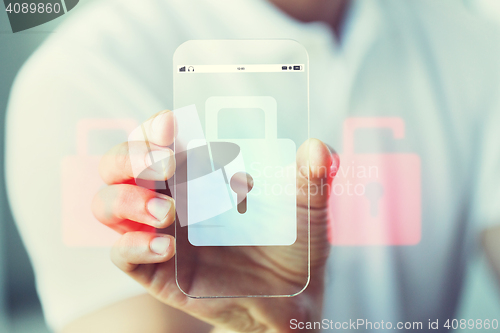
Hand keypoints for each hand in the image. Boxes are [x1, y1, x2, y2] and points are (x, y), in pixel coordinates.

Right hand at [92, 110, 337, 331]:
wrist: (290, 298)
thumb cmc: (292, 242)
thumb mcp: (307, 207)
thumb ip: (313, 177)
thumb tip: (319, 148)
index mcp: (198, 170)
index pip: (157, 136)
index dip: (154, 126)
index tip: (171, 123)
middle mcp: (170, 195)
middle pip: (119, 163)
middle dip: (130, 157)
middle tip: (165, 164)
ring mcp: (157, 231)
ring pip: (107, 204)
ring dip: (127, 200)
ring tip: (168, 213)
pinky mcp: (155, 269)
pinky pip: (122, 253)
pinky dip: (133, 245)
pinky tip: (166, 247)